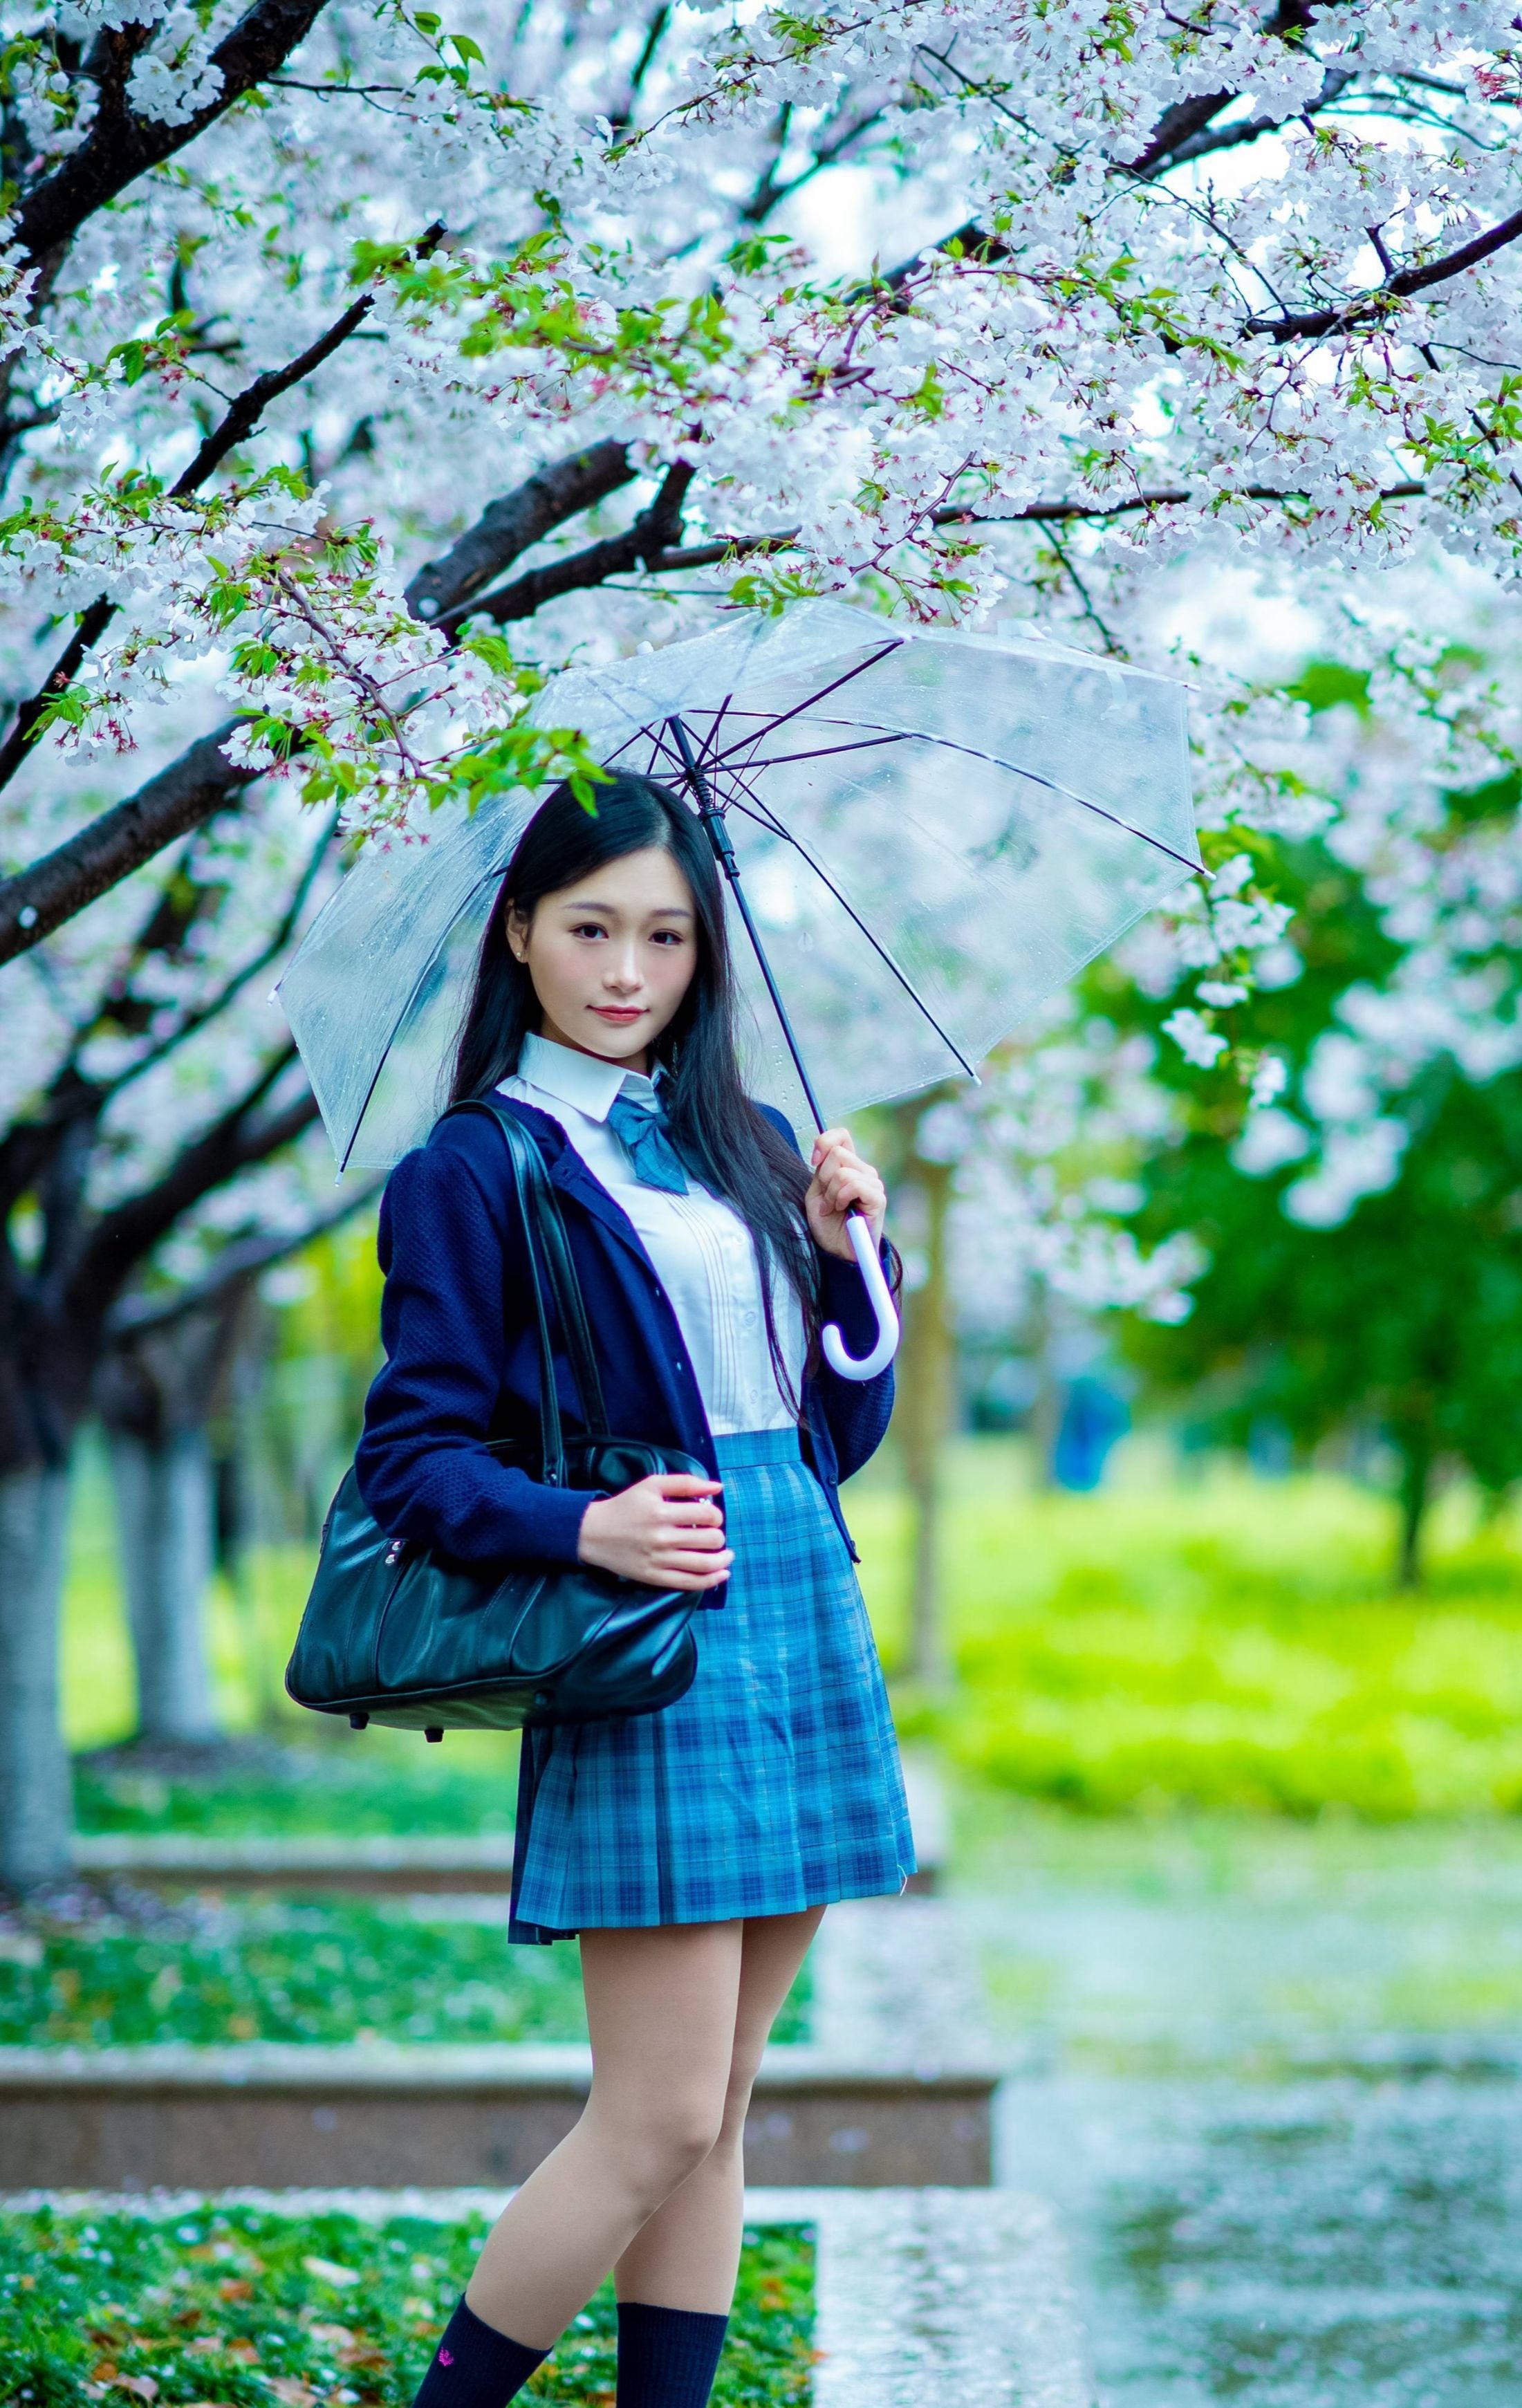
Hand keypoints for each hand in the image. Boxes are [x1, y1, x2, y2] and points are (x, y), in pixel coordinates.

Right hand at [578, 1474, 731, 1590]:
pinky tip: (721, 1574)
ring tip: (727, 1555)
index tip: (711, 1517)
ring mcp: (658, 1560)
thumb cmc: (625, 1506)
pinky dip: (711, 1580)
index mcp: (662, 1512)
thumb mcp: (652, 1485)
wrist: (593, 1533)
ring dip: (723, 1560)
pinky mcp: (654, 1577)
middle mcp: (662, 1538)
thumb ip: (685, 1483)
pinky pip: (690, 1583)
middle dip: (719, 1536)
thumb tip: (718, 1488)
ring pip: (704, 1564)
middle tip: (713, 1535)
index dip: (716, 1515)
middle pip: (710, 1540)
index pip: (706, 1515)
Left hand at [805, 1127, 886, 1259]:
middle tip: (826, 1200)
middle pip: (837, 1154)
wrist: (838, 1250)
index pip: (841, 1136)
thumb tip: (822, 1151)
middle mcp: (864, 1171)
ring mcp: (873, 1183)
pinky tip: (842, 1210)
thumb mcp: (816, 1193)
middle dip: (824, 1179)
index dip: (824, 1142)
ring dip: (831, 1194)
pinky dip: (841, 1198)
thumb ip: (821, 1171)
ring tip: (833, 1208)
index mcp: (848, 1166)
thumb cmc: (827, 1224)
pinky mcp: (877, 1198)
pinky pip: (855, 1185)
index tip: (814, 1161)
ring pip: (843, 1172)